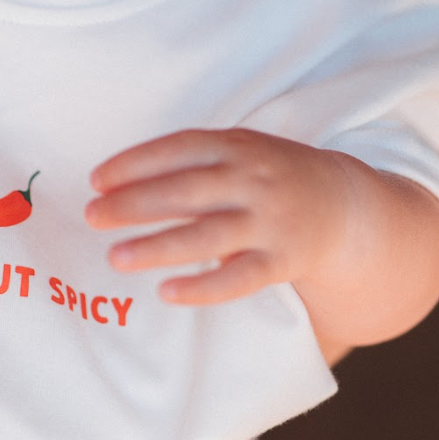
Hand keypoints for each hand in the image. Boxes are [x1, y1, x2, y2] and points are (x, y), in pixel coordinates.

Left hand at [87, 127, 438, 349]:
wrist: (347, 207)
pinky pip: (240, 278)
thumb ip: (190, 162)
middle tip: (91, 216)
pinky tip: (167, 292)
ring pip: (207, 236)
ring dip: (158, 247)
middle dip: (134, 204)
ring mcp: (270, 221)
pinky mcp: (284, 261)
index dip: (135, 163)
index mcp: (238, 146)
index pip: (179, 149)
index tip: (95, 179)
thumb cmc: (271, 176)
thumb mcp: (240, 153)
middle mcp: (253, 180)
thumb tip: (118, 183)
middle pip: (186, 191)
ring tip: (115, 257)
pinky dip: (203, 286)